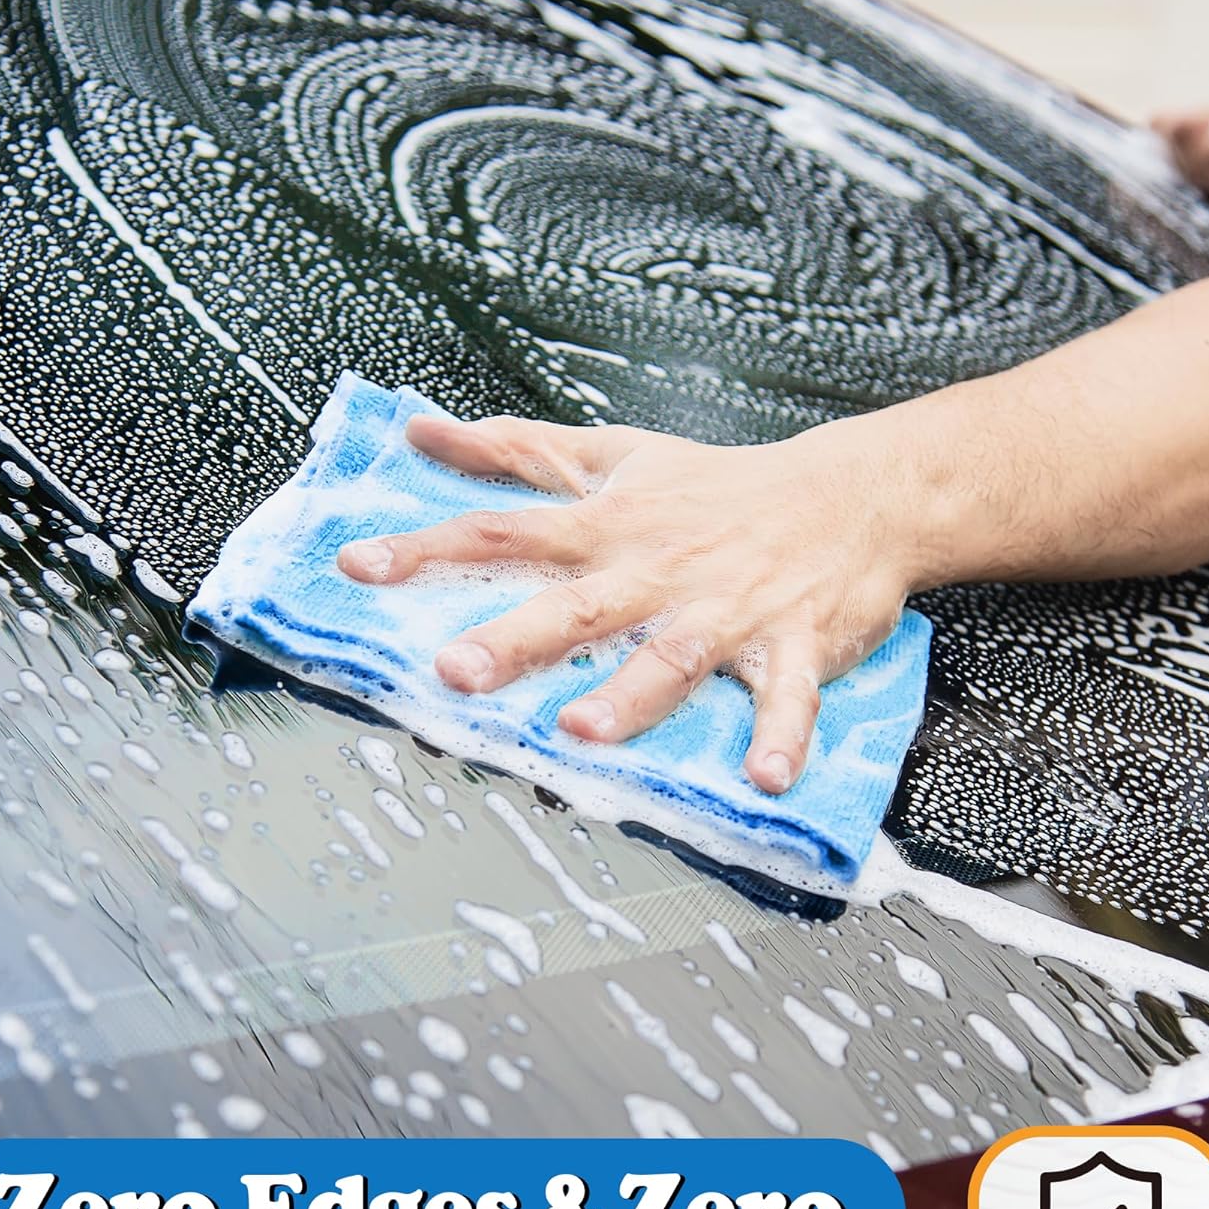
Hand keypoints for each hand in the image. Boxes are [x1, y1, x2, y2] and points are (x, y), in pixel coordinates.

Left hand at [336, 412, 914, 792]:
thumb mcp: (617, 455)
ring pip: (674, 655)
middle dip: (517, 638)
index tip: (361, 567)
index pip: (507, 531)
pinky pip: (789, 695)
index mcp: (613, 527)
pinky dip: (783, 735)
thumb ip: (517, 451)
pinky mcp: (794, 643)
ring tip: (584, 730)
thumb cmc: (720, 485)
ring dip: (631, 694)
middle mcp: (659, 569)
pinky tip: (767, 778)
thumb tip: (424, 430)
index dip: (431, 547)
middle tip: (456, 672)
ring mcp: (726, 609)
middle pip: (579, 604)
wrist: (848, 495)